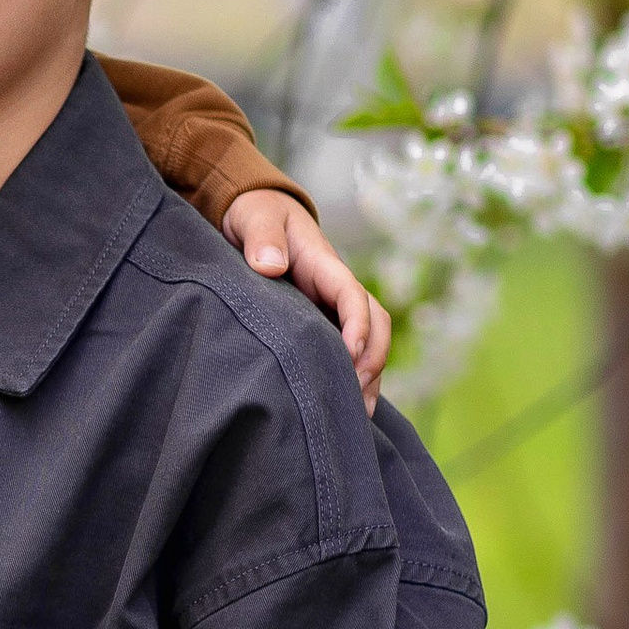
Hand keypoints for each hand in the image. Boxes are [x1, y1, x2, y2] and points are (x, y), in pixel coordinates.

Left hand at [221, 189, 390, 412]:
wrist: (254, 213)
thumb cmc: (256, 214)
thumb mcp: (255, 217)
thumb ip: (261, 238)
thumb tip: (270, 266)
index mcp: (324, 265)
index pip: (352, 295)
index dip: (358, 325)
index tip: (351, 355)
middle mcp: (335, 289)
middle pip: (374, 323)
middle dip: (373, 358)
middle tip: (355, 393)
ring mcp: (331, 308)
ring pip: (367, 343)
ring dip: (369, 376)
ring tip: (357, 415)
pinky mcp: (321, 323)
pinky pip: (346, 351)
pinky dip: (351, 378)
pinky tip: (345, 409)